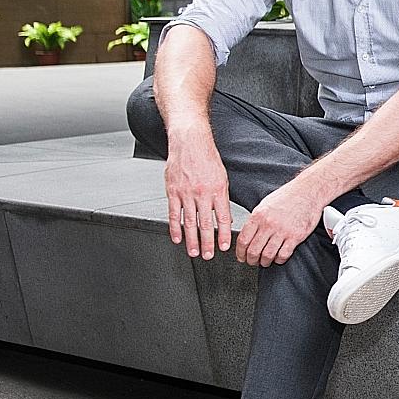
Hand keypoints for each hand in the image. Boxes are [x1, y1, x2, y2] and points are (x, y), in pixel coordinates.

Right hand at [165, 137, 231, 259]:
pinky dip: (175, 228)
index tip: (224, 247)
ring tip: (194, 252)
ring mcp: (186, 193)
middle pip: (206, 224)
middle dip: (208, 243)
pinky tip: (178, 239)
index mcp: (218, 190)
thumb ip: (223, 198)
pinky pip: (174, 214)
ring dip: (192, 240)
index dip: (224, 234)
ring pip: (189, 222)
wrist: (190, 142)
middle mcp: (202, 193)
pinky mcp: (173, 192)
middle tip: (208, 256)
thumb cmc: (207, 159)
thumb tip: (226, 218)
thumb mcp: (223, 178)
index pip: (223, 218)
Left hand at [235, 179, 325, 267]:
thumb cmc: (288, 196)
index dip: (240, 252)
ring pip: (267, 255)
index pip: (243, 240)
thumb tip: (248, 235)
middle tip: (252, 261)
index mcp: (258, 215)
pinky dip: (279, 260)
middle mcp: (269, 223)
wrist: (308, 191)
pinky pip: (284, 254)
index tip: (241, 256)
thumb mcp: (265, 205)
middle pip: (253, 250)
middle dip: (251, 260)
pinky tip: (279, 257)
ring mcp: (283, 230)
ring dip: (264, 262)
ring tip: (265, 261)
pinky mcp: (296, 236)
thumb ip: (256, 220)